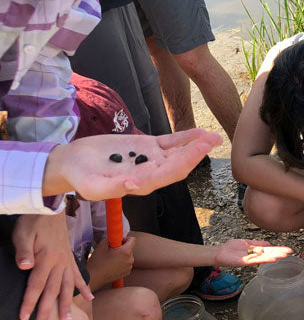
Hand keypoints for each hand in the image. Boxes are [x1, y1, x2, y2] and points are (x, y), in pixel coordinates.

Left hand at [12, 211, 92, 319]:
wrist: (51, 207)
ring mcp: (67, 262)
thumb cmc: (34, 220)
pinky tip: (90, 299)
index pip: (36, 285)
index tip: (24, 318)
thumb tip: (25, 267)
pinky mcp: (70, 259)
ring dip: (66, 304)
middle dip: (47, 310)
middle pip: (52, 291)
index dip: (29, 302)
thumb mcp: (23, 233)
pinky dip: (83, 288)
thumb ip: (24, 251)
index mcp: (46, 258)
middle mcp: (59, 263)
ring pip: (67, 287)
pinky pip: (78, 276)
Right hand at [43, 129, 222, 199]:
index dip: (184, 162)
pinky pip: (170, 141)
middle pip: (179, 163)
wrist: (72, 164)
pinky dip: (185, 137)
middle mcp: (152, 173)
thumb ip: (112, 188)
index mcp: (142, 184)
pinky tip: (200, 132)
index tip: (197, 150)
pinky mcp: (147, 146)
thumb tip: (134, 185)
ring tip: (214, 137)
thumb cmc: (81, 178)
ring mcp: (151, 159)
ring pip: (178, 152)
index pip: (168, 174)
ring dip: (196, 145)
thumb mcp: (91, 186)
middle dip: (196, 153)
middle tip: (213, 141)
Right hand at [87, 234, 135, 288]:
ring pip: (128, 257)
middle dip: (122, 248)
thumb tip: (112, 238)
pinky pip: (126, 264)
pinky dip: (121, 262)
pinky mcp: (126, 273)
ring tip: (110, 258)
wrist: (94, 277)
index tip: (117, 241)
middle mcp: (130, 260)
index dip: (124, 238)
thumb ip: (109, 239)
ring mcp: (129, 267)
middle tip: (111, 250)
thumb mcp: (101, 246)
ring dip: (121, 255)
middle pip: (130, 249)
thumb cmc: (97, 263)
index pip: (132, 240)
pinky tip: (112, 265)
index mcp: (125, 252)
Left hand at [212, 239, 292, 266]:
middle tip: (289, 252)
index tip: (288, 249)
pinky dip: (264, 259)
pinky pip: (256, 260)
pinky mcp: (245, 261)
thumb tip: (269, 244)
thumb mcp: (247, 243)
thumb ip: (258, 244)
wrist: (220, 253)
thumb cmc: (232, 248)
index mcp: (256, 250)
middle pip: (269, 253)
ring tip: (283, 256)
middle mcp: (255, 255)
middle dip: (279, 253)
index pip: (270, 249)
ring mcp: (251, 259)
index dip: (279, 249)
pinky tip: (272, 258)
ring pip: (264, 257)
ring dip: (274, 256)